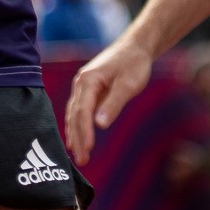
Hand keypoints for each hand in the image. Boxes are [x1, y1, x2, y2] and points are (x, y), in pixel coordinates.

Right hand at [64, 37, 153, 164]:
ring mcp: (82, 87)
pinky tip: (76, 140)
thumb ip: (114, 104)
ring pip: (74, 114)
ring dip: (75, 135)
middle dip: (77, 138)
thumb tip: (99, 125)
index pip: (82, 111)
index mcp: (88, 81)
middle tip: (81, 161)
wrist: (135, 47)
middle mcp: (80, 84)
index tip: (88, 148)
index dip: (84, 131)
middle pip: (75, 115)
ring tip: (79, 156)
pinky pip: (78, 111)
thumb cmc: (133, 64)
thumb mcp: (128, 84)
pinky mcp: (88, 90)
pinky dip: (77, 126)